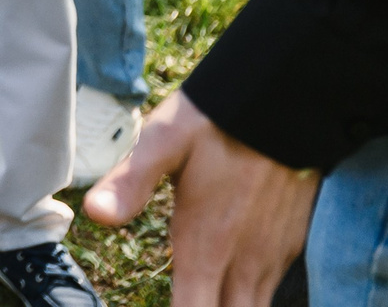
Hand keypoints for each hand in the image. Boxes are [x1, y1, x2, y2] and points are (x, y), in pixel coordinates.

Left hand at [85, 89, 318, 304]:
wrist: (288, 100)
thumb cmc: (218, 121)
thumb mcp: (164, 141)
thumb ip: (131, 183)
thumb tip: (95, 214)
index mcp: (207, 245)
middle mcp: (243, 262)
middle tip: (185, 299)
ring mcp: (273, 257)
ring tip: (203, 296)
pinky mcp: (292, 245)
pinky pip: (270, 290)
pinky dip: (249, 299)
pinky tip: (231, 289)